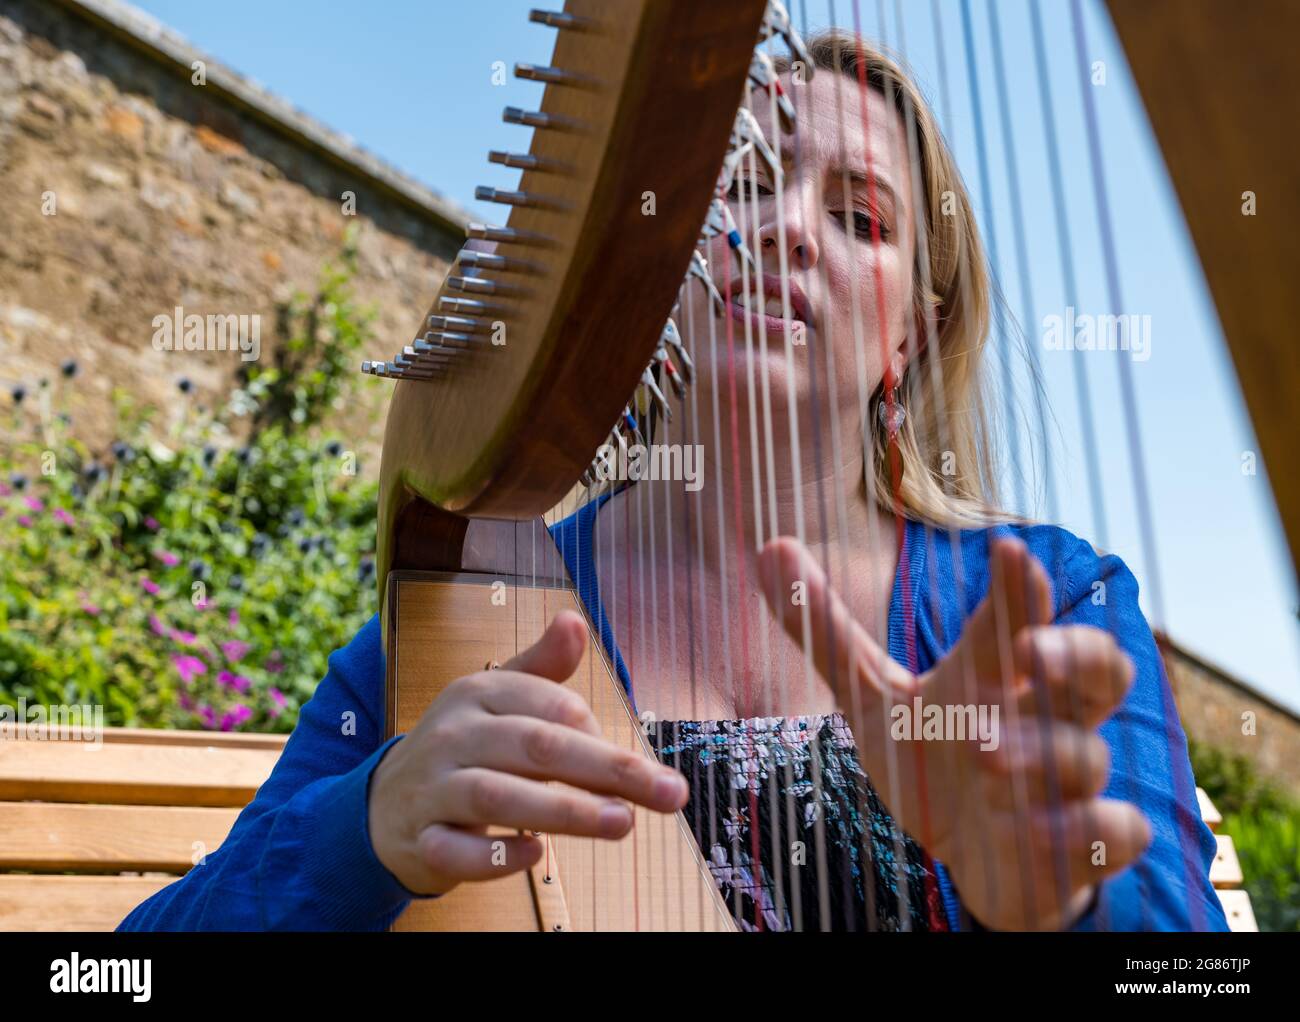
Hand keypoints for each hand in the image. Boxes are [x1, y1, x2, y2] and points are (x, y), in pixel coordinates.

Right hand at [368, 610, 688, 895]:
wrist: (385, 805)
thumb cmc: (463, 749)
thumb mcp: (496, 700)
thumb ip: (543, 669)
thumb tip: (574, 620)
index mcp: (478, 693)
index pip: (551, 707)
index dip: (601, 734)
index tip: (637, 767)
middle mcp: (454, 735)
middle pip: (536, 747)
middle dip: (606, 769)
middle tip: (665, 794)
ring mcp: (433, 789)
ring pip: (498, 797)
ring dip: (566, 811)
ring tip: (623, 823)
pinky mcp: (422, 840)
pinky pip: (456, 850)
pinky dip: (494, 855)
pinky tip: (534, 855)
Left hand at [758, 534, 1152, 929]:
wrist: (975, 861)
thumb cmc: (932, 763)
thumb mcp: (873, 697)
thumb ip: (827, 632)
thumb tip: (769, 548)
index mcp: (998, 676)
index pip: (1023, 619)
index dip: (1021, 587)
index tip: (1008, 549)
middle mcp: (1045, 719)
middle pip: (1098, 667)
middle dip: (1071, 653)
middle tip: (1025, 650)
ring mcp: (1071, 782)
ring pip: (1087, 754)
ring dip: (1042, 754)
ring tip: (983, 756)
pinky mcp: (1082, 845)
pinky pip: (1115, 830)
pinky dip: (1087, 829)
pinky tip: (1043, 831)